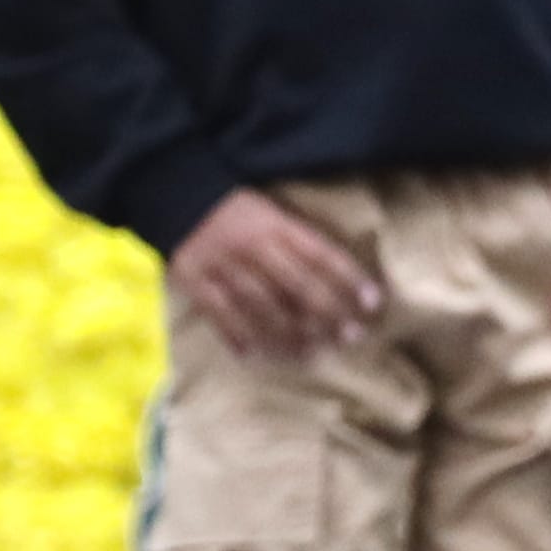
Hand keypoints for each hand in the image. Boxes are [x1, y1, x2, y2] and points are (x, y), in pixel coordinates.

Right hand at [171, 189, 377, 360]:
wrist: (178, 195)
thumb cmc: (241, 215)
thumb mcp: (275, 215)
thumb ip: (300, 244)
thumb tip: (341, 284)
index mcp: (278, 225)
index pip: (321, 254)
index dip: (349, 278)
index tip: (372, 303)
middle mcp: (253, 245)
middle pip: (296, 284)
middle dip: (327, 313)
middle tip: (350, 336)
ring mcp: (223, 264)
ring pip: (261, 304)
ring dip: (288, 333)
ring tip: (310, 353)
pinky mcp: (193, 279)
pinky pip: (218, 312)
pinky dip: (236, 334)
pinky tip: (254, 354)